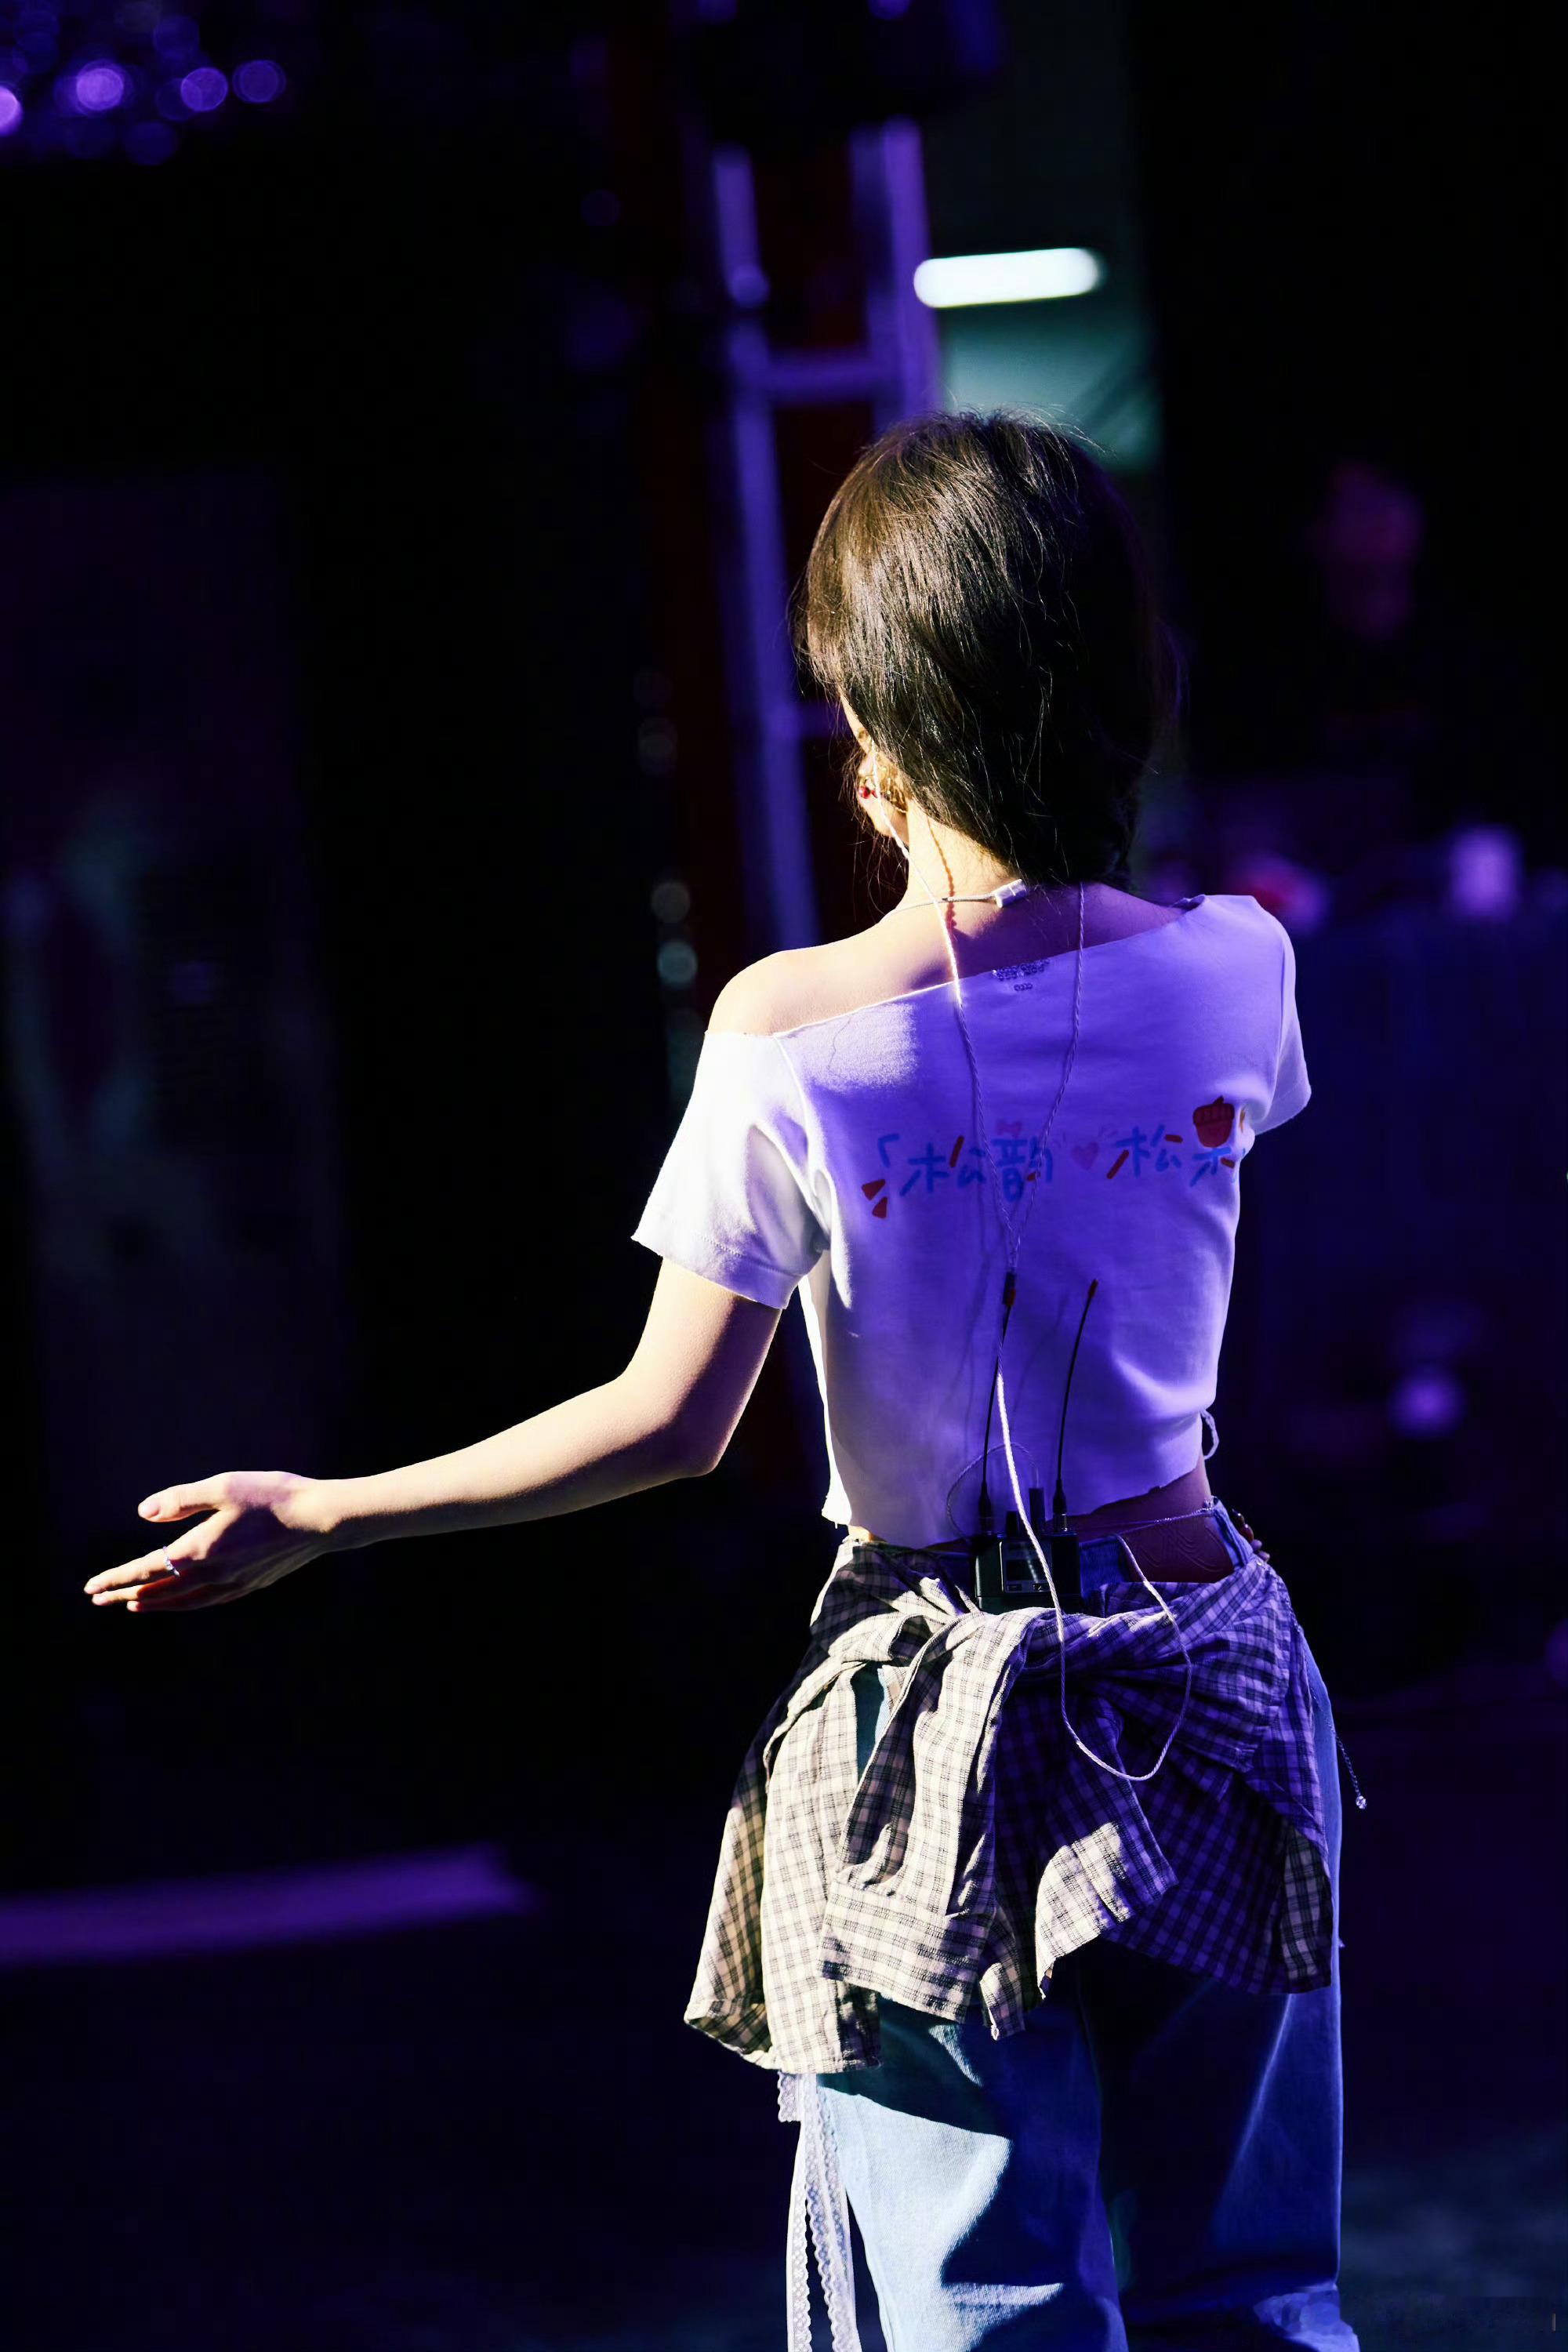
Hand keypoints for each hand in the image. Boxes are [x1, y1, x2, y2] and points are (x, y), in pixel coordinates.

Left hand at [84, 1471, 333, 1614]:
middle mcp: (213, 1574)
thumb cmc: (273, 1496)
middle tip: (98, 1599)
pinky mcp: (250, 1585)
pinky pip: (207, 1602)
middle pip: (160, 1589)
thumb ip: (181, 1500)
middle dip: (126, 1593)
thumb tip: (144, 1513)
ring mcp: (233, 1584)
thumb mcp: (224, 1487)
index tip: (90, 1587)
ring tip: (132, 1604)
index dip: (117, 1577)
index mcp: (200, 1550)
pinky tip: (183, 1601)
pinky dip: (184, 1605)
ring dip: (154, 1602)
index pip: (147, 1568)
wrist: (321, 1519)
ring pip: (182, 1601)